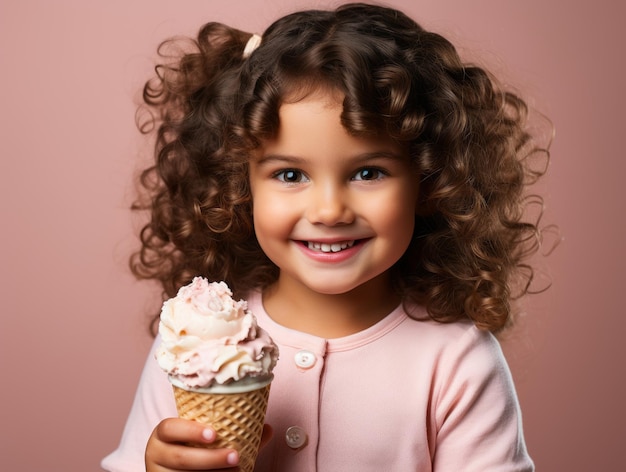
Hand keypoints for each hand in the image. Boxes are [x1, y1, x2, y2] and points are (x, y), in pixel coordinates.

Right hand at [145, 418, 273, 470]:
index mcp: (163, 435)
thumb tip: (268, 428)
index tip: (214, 434)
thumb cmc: (192, 449)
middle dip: (210, 458)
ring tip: (237, 469)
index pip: (169, 428)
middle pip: (180, 458)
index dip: (190, 430)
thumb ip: (233, 432)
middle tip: (235, 456)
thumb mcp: (203, 439)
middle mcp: (156, 454)